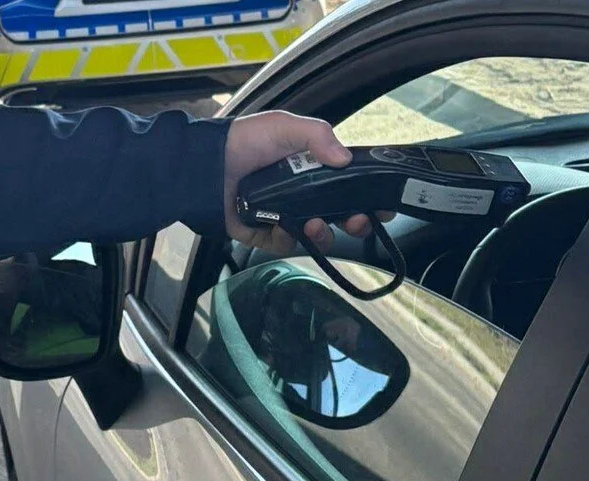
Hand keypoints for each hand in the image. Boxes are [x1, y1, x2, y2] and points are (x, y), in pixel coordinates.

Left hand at [223, 111, 393, 256]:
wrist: (206, 165)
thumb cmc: (244, 140)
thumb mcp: (285, 126)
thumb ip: (317, 136)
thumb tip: (345, 159)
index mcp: (312, 169)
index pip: (348, 187)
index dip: (367, 197)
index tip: (382, 205)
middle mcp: (301, 194)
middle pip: (339, 216)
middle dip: (355, 221)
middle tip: (359, 220)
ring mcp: (283, 215)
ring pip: (315, 235)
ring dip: (323, 234)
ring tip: (316, 224)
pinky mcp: (263, 233)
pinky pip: (283, 245)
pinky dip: (288, 240)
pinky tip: (285, 228)